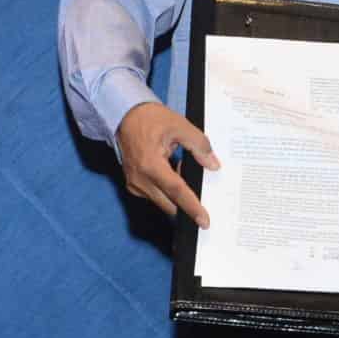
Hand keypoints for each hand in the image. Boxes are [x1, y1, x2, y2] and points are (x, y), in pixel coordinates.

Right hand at [117, 102, 217, 227]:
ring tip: (179, 166)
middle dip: (186, 200)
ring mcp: (134, 184)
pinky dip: (166, 190)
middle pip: (170, 204)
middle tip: (195, 178)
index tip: (204, 221)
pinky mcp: (133, 185)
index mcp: (151, 165)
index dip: (192, 207)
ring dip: (175, 194)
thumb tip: (213, 166)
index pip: (176, 192)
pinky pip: (155, 196)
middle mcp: (140, 180)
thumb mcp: (180, 126)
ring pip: (162, 202)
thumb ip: (199, 146)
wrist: (125, 116)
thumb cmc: (151, 119)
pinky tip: (170, 171)